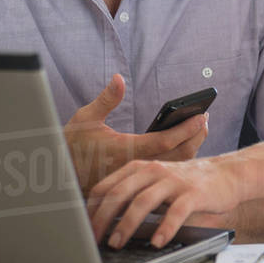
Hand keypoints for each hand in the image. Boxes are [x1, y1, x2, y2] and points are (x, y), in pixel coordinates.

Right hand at [63, 74, 207, 194]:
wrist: (58, 177)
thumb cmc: (72, 145)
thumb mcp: (86, 117)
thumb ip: (106, 99)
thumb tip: (119, 78)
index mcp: (124, 149)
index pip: (164, 140)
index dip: (186, 128)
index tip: (201, 116)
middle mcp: (134, 166)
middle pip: (176, 156)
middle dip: (195, 138)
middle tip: (205, 121)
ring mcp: (137, 178)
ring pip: (173, 167)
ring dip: (189, 149)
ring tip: (197, 131)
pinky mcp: (136, 184)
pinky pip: (164, 174)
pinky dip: (178, 161)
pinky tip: (182, 149)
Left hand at [87, 155, 242, 248]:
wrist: (225, 174)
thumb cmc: (184, 184)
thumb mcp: (153, 184)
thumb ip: (132, 194)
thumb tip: (104, 220)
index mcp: (138, 168)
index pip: (107, 186)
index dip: (92, 208)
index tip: (82, 229)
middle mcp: (153, 171)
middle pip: (120, 193)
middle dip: (103, 218)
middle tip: (93, 239)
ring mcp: (173, 181)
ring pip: (143, 201)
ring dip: (127, 224)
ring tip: (117, 243)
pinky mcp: (193, 193)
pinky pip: (176, 212)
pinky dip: (164, 228)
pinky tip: (157, 243)